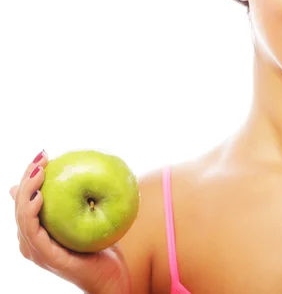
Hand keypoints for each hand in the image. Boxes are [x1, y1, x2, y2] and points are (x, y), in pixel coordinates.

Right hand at [10, 150, 130, 293]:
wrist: (111, 278)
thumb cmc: (101, 248)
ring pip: (21, 216)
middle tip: (41, 156)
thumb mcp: (88, 219)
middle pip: (20, 204)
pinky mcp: (45, 257)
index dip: (29, 176)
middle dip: (27, 176)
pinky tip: (39, 197)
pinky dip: (31, 213)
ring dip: (27, 190)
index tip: (43, 155)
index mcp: (38, 231)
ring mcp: (36, 250)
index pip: (26, 199)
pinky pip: (32, 232)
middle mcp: (31, 241)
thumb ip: (77, 202)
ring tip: (38, 170)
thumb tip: (74, 178)